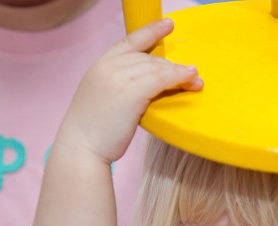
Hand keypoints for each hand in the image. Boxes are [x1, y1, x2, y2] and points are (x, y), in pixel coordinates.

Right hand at [55, 18, 202, 163]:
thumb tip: (147, 88)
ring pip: (156, 67)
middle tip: (191, 74)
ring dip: (179, 72)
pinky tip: (191, 78)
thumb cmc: (93, 133)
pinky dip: (178, 77)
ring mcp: (118, 77)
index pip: (129, 42)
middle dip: (170, 65)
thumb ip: (120, 86)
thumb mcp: (104, 100)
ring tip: (196, 79)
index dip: (151, 31)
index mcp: (100, 66)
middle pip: (148, 58)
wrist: (81, 149)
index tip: (167, 25)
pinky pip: (161, 79)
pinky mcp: (131, 92)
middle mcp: (108, 67)